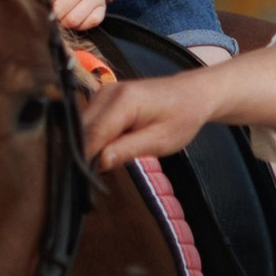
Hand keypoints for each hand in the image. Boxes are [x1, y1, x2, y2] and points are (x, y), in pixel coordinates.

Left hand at [39, 0, 109, 30]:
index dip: (43, 3)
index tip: (41, 0)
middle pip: (61, 12)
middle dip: (53, 13)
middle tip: (50, 7)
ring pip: (74, 21)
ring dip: (64, 20)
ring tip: (61, 11)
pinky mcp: (103, 5)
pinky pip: (91, 23)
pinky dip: (80, 23)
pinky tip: (74, 13)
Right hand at [81, 40, 275, 174]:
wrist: (193, 93)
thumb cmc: (182, 116)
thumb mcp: (160, 141)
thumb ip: (127, 150)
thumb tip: (99, 162)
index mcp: (123, 101)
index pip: (93, 135)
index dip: (85, 160)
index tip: (82, 183)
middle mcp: (108, 92)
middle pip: (82, 130)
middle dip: (82, 155)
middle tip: (88, 183)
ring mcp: (103, 92)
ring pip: (82, 127)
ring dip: (86, 148)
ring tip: (96, 170)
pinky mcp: (103, 97)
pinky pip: (89, 122)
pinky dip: (92, 139)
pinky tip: (102, 154)